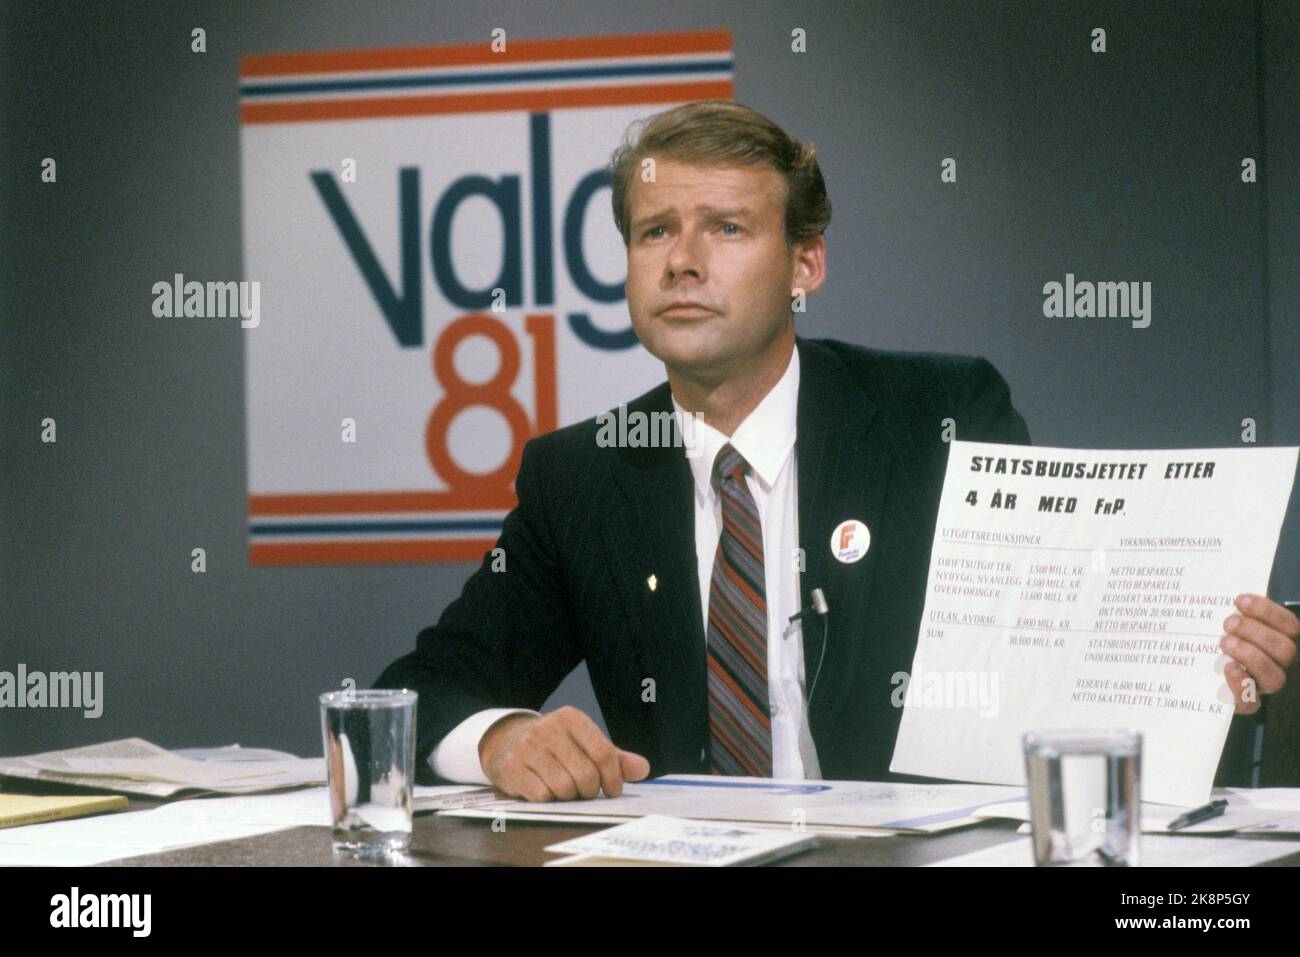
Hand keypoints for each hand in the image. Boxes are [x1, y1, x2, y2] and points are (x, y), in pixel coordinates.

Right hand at [477, 705, 650, 801]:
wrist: (509, 742)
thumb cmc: (557, 747)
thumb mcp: (586, 745)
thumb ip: (615, 758)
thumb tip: (643, 768)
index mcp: (571, 718)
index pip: (603, 753)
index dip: (614, 778)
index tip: (613, 790)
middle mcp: (548, 728)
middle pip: (585, 775)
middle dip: (589, 790)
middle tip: (585, 791)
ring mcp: (527, 747)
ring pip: (564, 788)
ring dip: (569, 796)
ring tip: (565, 788)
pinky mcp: (512, 766)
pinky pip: (543, 796)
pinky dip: (549, 799)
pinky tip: (545, 789)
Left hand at [1221, 593, 1298, 714]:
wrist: (1199, 677)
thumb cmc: (1219, 642)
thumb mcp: (1230, 624)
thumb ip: (1238, 612)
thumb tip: (1235, 598)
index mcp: (1279, 640)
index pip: (1290, 626)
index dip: (1267, 611)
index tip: (1239, 600)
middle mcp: (1278, 664)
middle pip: (1285, 650)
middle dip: (1255, 632)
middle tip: (1228, 624)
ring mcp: (1263, 686)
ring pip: (1274, 677)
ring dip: (1250, 656)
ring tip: (1225, 642)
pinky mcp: (1245, 704)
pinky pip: (1251, 703)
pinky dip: (1240, 686)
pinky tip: (1229, 669)